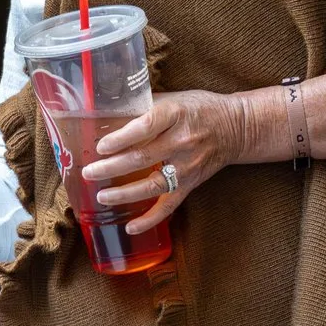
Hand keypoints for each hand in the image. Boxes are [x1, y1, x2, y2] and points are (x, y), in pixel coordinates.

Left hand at [84, 90, 251, 235]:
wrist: (237, 127)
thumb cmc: (199, 108)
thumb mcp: (174, 98)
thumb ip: (144, 106)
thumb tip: (107, 112)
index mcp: (175, 115)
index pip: (146, 126)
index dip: (122, 138)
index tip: (100, 146)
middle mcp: (182, 141)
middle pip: (143, 157)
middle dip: (112, 167)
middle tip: (89, 173)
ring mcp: (187, 166)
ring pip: (153, 185)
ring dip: (125, 194)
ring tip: (102, 196)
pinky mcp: (191, 183)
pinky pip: (169, 205)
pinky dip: (150, 218)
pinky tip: (130, 227)